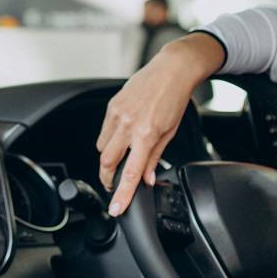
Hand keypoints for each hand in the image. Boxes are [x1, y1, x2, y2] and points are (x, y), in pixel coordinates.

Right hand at [95, 34, 222, 215]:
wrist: (172, 69)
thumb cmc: (175, 99)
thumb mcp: (170, 132)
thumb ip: (154, 157)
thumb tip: (145, 178)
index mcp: (146, 134)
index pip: (130, 173)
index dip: (122, 194)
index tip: (116, 208)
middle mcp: (128, 125)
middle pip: (106, 162)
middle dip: (107, 178)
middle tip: (113, 185)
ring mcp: (117, 114)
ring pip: (101, 148)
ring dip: (108, 158)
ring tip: (122, 156)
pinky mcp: (112, 106)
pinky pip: (104, 131)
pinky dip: (109, 140)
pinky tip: (121, 137)